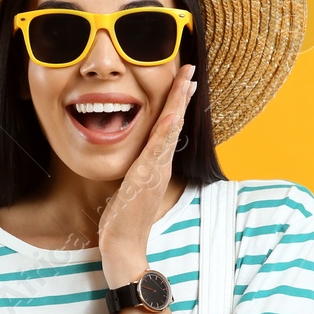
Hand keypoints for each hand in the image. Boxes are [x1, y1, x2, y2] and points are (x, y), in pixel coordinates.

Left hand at [98, 63, 196, 284]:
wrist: (123, 244)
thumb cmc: (122, 220)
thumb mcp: (128, 186)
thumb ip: (133, 171)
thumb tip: (131, 160)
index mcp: (156, 164)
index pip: (167, 127)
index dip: (175, 103)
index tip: (183, 81)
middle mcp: (160, 164)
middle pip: (174, 122)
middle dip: (182, 94)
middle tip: (191, 69)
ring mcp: (155, 170)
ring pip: (170, 129)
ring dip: (178, 103)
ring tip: (187, 79)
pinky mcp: (146, 177)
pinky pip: (158, 148)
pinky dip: (166, 129)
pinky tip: (172, 113)